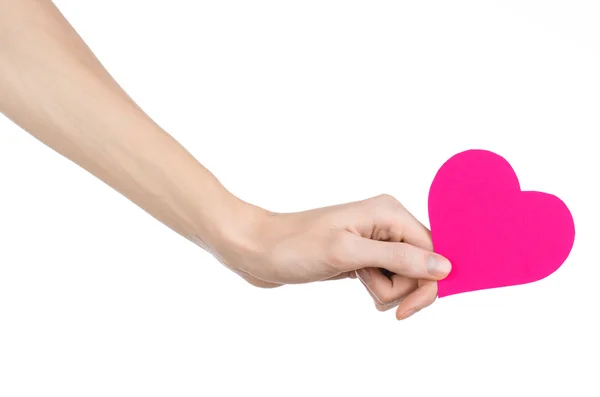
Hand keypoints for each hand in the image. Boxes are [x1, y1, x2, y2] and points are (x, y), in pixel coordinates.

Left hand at [207, 194, 451, 319]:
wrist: (259, 250)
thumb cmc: (296, 246)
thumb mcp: (348, 253)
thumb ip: (398, 258)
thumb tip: (445, 266)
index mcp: (389, 212)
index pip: (432, 252)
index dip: (425, 283)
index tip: (403, 309)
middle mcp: (387, 222)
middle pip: (420, 267)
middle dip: (397, 286)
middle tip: (364, 280)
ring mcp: (376, 239)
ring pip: (404, 277)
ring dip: (383, 289)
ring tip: (354, 278)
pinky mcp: (364, 255)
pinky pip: (387, 279)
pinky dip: (376, 288)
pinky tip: (357, 283)